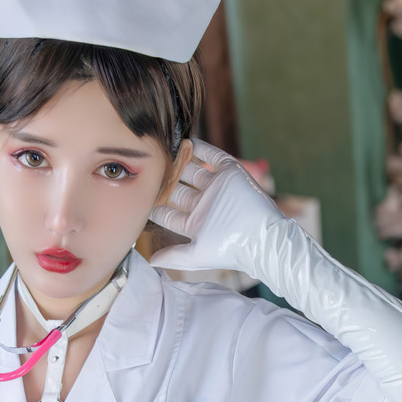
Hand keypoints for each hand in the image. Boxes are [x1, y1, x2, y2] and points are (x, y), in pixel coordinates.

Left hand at [148, 139, 285, 281]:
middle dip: (164, 181)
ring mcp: (217, 187)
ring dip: (179, 161)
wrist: (262, 236)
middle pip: (178, 189)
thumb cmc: (230, 249)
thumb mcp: (197, 256)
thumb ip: (173, 256)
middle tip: (148, 169)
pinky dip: (201, 147)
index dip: (154, 205)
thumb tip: (150, 261)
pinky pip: (213, 156)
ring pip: (193, 171)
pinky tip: (186, 140)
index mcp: (194, 223)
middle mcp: (203, 204)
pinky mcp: (231, 173)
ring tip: (163, 150)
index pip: (168, 213)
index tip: (139, 195)